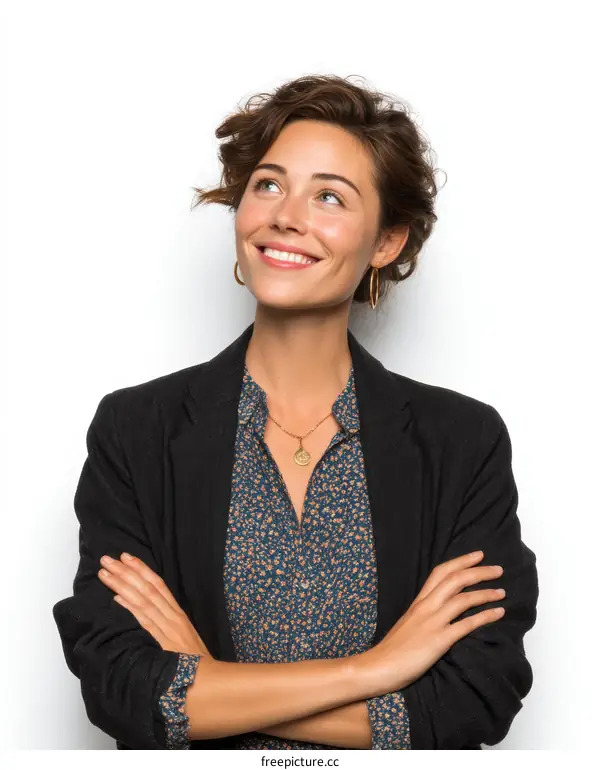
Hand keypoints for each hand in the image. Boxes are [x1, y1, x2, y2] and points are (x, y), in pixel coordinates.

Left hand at [97, 552, 211, 657]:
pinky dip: (131, 608)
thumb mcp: (183, 636)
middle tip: (107, 559)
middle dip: (126, 572)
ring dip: (122, 585)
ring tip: (105, 574)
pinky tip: (118, 599)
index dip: (141, 568)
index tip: (125, 557)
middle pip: (146, 588)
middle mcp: (172, 616)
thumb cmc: (194, 660)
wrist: (208, 679)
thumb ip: (167, 623)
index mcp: (177, 612)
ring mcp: (168, 628)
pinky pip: (145, 622)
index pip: (158, 584)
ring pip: (142, 600)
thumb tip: (146, 610)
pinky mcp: (163, 642)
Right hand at [365, 550, 504, 692]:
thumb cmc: (393, 648)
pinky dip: (485, 616)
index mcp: (418, 601)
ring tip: (502, 592)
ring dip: (485, 593)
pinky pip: (466, 624)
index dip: (461, 561)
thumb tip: (441, 610)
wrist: (379, 666)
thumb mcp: (409, 622)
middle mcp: (426, 606)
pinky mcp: (439, 640)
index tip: (478, 555)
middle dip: (479, 572)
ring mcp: (432, 622)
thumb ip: (424, 613)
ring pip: (463, 599)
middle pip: (455, 580)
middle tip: (498, 569)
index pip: (440, 572)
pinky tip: (498, 613)